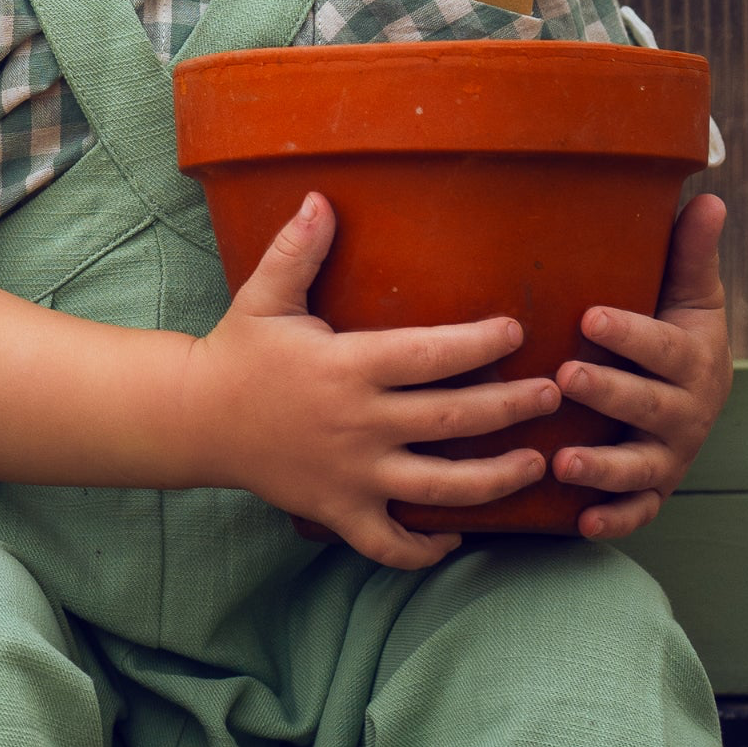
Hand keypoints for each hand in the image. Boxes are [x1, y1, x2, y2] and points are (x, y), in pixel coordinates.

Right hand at [194, 193, 561, 572]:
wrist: (194, 419)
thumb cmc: (238, 352)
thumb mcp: (265, 295)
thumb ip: (300, 249)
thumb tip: (321, 197)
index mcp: (348, 367)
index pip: (432, 355)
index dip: (481, 343)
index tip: (516, 330)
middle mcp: (358, 424)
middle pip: (454, 420)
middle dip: (513, 407)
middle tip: (553, 393)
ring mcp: (351, 474)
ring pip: (440, 488)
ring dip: (496, 480)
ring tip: (535, 463)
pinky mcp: (337, 511)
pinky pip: (389, 543)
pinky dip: (424, 549)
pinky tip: (455, 538)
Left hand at [552, 193, 733, 543]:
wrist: (695, 396)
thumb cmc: (678, 336)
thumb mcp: (690, 295)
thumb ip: (691, 253)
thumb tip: (708, 196)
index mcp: (694, 360)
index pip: (662, 346)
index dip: (630, 333)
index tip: (589, 315)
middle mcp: (687, 412)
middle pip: (649, 406)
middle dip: (610, 393)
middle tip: (564, 378)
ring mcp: (670, 455)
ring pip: (643, 467)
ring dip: (605, 467)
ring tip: (563, 461)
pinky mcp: (653, 490)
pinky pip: (638, 511)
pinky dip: (614, 520)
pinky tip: (581, 522)